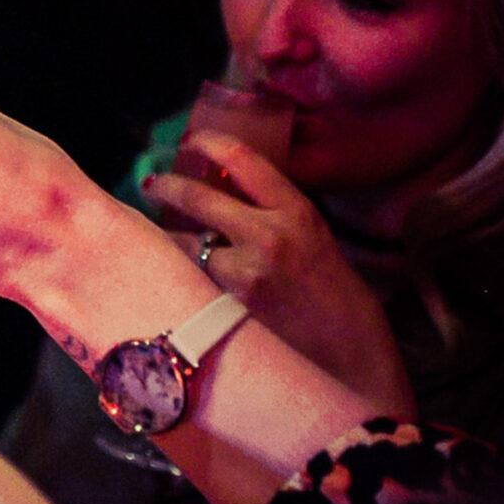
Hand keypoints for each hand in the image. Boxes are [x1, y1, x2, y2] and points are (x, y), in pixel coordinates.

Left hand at [143, 133, 415, 410]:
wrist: (352, 361)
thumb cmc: (341, 305)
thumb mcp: (320, 245)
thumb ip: (279, 220)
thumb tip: (233, 202)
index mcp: (298, 213)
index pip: (244, 160)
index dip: (209, 143)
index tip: (191, 142)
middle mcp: (267, 235)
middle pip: (197, 196)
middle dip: (166, 186)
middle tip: (151, 184)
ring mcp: (242, 272)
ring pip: (182, 244)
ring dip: (166, 241)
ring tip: (157, 241)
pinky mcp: (224, 307)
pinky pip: (186, 281)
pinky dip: (176, 277)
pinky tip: (169, 281)